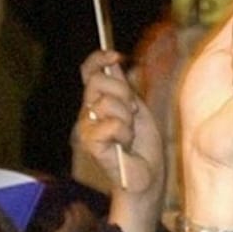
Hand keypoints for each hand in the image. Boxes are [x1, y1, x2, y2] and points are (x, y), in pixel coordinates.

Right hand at [75, 49, 164, 202]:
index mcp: (97, 101)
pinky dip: (124, 133)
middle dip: (124, 93)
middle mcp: (87, 111)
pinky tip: (124, 146)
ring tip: (128, 136)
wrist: (147, 176)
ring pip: (107, 102)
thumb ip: (123, 87)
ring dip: (127, 119)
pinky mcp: (89, 142)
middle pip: (98, 81)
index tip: (118, 55)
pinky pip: (111, 124)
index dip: (99, 58)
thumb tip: (113, 59)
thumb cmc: (142, 146)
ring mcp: (85, 126)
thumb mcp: (136, 109)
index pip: (89, 71)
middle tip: (132, 114)